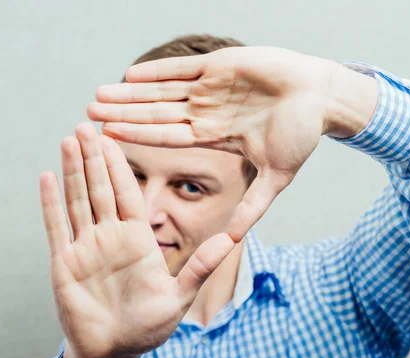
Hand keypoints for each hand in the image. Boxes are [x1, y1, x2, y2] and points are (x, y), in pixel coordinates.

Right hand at [39, 123, 233, 357]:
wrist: (116, 350)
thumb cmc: (150, 326)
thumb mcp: (179, 296)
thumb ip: (201, 267)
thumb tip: (232, 239)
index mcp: (139, 238)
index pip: (129, 193)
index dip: (122, 166)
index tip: (118, 137)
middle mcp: (112, 236)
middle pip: (102, 188)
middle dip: (95, 157)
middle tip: (89, 123)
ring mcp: (87, 246)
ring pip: (79, 200)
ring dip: (73, 170)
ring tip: (69, 139)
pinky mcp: (64, 262)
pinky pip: (56, 227)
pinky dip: (51, 203)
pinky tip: (47, 176)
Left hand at [87, 46, 341, 241]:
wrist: (321, 98)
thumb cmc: (302, 134)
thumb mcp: (277, 176)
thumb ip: (254, 205)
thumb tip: (235, 240)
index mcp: (216, 136)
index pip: (169, 139)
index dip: (140, 141)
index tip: (108, 144)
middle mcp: (207, 112)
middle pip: (157, 115)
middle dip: (124, 116)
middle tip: (88, 117)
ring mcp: (212, 89)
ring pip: (162, 91)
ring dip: (131, 93)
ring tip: (100, 94)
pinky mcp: (221, 65)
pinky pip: (183, 68)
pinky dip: (158, 70)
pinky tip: (131, 74)